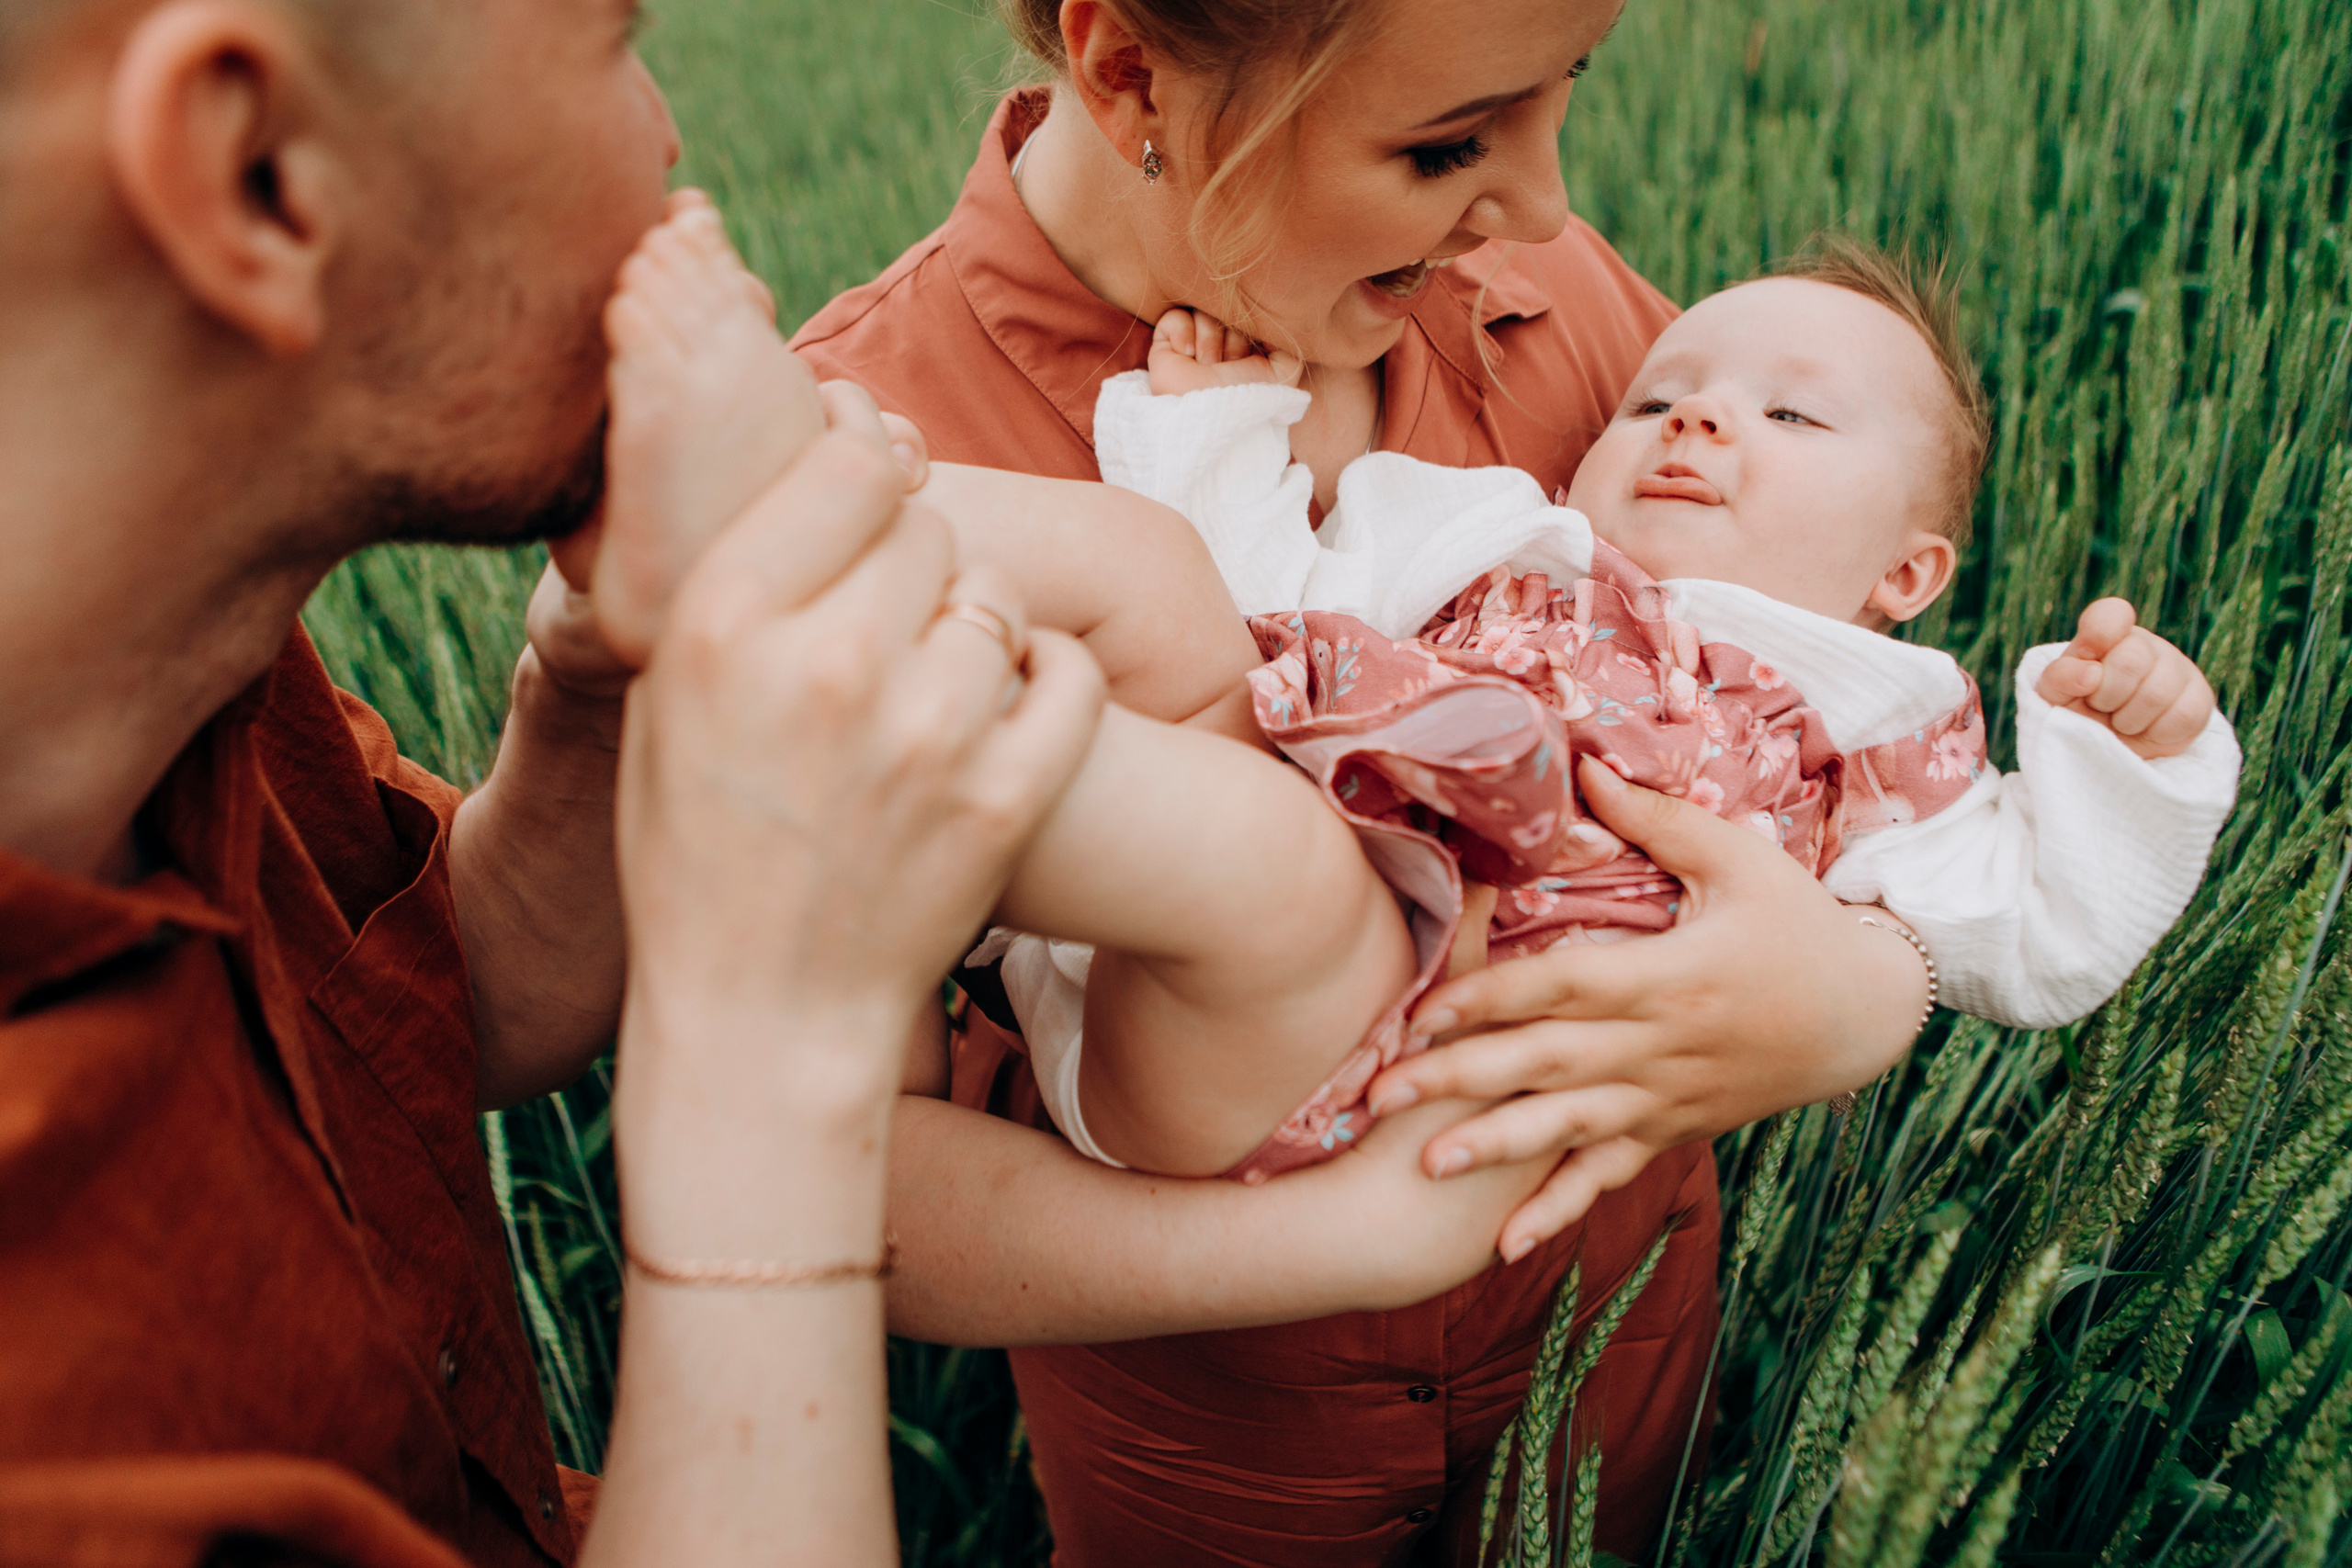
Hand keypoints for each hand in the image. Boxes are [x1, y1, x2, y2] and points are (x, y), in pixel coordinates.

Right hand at [614, 386, 1104, 1244]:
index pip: (846, 463)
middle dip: (911, 560)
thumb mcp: (668, 697)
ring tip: (933, 682)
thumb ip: (744, 570)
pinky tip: (1008, 704)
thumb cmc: (699, 850)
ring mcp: (927, 734)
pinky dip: (1050, 679)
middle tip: (886, 616)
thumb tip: (848, 431)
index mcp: (722, 622)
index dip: (867, 454)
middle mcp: (828, 664)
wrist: (762, 1018)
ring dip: (975, 626)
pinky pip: (1067, 675)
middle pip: (926, 527)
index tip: (871, 470)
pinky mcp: (1005, 798)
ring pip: (996, 599)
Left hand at [1363, 756, 1929, 1260]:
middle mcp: (1663, 1047)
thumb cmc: (1801, 924)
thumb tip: (1585, 764)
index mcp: (1671, 976)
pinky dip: (1560, 1210)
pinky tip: (1507, 1245)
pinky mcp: (1675, 1130)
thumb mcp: (1741, 858)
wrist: (1869, 1016)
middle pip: (1546, 1064)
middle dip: (1460, 1082)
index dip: (1491, 999)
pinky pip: (1611, 1174)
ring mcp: (1667, 1098)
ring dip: (1496, 1150)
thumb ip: (1659, 818)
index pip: (1563, 987)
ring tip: (1425, 1167)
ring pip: (1569, 1129)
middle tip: (1381, 1097)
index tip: (1421, 1010)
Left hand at [2034, 597, 2215, 758]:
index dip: (2098, 635)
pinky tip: (2146, 729)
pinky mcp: (2200, 698)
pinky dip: (2156, 732)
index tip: (2088, 662)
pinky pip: (2182, 716)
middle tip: (2101, 706)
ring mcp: (2178, 668)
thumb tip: (2090, 673)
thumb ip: (2061, 677)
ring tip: (2122, 721)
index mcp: (2108, 634)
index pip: (2111, 613)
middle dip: (2106, 695)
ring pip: (2157, 693)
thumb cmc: (2080, 713)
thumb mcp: (2056, 695)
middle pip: (2131, 660)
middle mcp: (2146, 644)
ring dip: (2128, 719)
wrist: (2110, 748)